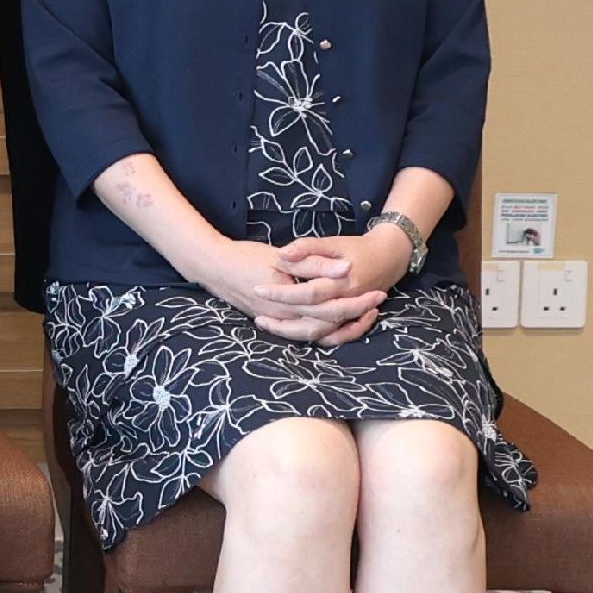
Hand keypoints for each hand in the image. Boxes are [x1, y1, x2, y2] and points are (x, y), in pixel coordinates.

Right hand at [192, 233, 385, 346]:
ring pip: (318, 334)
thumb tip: (346, 267)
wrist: (213, 267)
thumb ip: (315, 263)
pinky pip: (305, 333)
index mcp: (290, 302)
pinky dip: (324, 330)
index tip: (378, 292)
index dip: (358, 303)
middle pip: (330, 325)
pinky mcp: (275, 321)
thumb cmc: (246, 257)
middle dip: (357, 315)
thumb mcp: (282, 257)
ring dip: (344, 326)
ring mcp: (280, 322)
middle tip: (378, 301)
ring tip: (364, 314)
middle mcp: (286, 318)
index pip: (333, 309)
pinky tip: (337, 321)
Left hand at [271, 228, 411, 346]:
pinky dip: (312, 337)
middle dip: (282, 321)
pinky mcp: (350, 319)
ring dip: (293, 333)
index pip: (307, 293)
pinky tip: (289, 331)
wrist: (389, 257)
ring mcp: (350, 314)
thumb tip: (283, 254)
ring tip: (266, 325)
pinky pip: (332, 336)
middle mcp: (346, 302)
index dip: (281, 293)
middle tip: (258, 317)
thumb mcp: (333, 242)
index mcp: (342, 282)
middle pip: (312, 320)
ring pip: (321, 333)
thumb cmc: (358, 247)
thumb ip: (308, 248)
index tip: (258, 289)